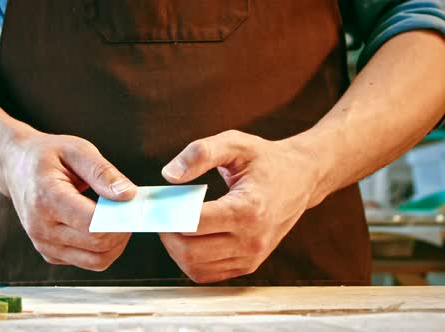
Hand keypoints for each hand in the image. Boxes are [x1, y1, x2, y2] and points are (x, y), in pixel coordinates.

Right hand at [2, 131, 136, 270]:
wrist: (15, 166)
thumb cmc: (46, 155)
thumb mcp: (76, 150)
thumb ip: (103, 173)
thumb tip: (128, 195)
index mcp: (46, 199)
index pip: (93, 224)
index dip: (120, 218)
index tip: (134, 204)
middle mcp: (41, 228)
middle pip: (98, 246)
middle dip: (123, 230)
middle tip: (129, 209)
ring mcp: (44, 244)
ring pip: (96, 261)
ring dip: (116, 243)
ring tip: (117, 218)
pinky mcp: (50, 253)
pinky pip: (88, 262)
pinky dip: (103, 249)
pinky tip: (102, 226)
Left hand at [159, 130, 322, 282]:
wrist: (301, 178)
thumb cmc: (266, 160)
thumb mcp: (235, 143)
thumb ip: (200, 154)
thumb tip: (169, 175)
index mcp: (248, 209)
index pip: (194, 223)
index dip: (168, 214)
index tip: (157, 202)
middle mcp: (252, 239)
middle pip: (190, 251)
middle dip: (167, 234)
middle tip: (161, 214)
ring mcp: (252, 256)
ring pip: (195, 267)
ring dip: (175, 249)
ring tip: (173, 225)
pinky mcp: (249, 265)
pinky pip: (207, 274)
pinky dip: (189, 260)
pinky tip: (189, 238)